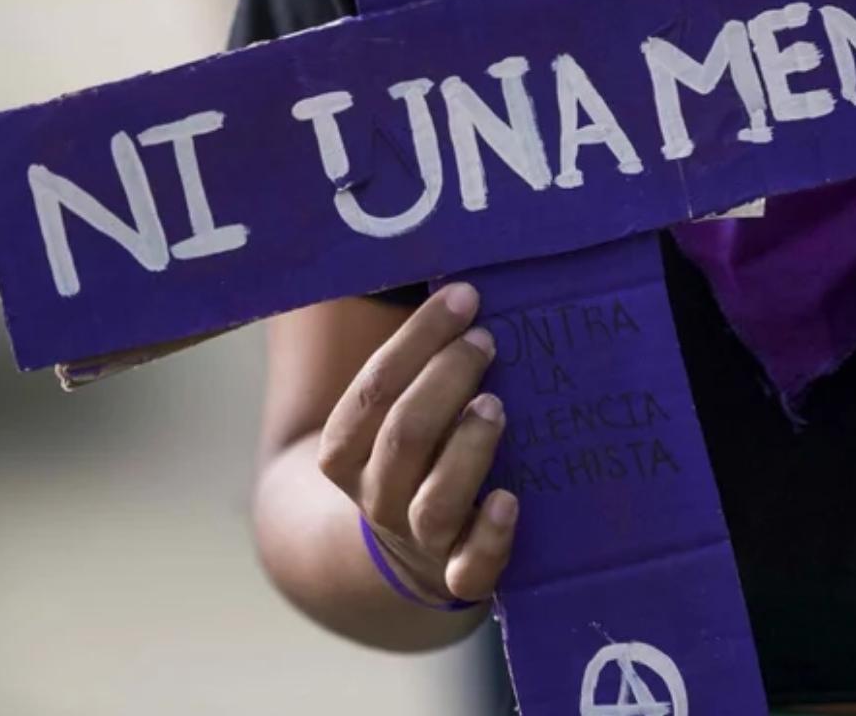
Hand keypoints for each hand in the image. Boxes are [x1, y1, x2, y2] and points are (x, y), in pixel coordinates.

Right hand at [316, 282, 518, 603]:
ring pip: (434, 500)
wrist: (406, 554)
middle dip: (445, 380)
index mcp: (345, 451)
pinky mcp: (459, 574)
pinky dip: (491, 536)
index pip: (373, 391)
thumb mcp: (389, 411)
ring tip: (495, 406)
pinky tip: (510, 500)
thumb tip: (459, 280)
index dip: (419, 340)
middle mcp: (376, 496)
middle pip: (403, 436)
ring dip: (467, 448)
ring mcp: (419, 540)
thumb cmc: (412, 453)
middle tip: (486, 341)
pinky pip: (471, 569)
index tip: (464, 297)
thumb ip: (410, 360)